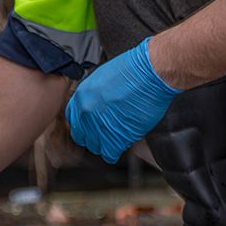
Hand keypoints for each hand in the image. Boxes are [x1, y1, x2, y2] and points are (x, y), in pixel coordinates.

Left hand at [66, 37, 181, 162]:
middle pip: (83, 136)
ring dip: (105, 144)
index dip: (84, 125)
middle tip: (107, 132)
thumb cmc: (133, 70)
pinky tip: (123, 143)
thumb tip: (97, 106)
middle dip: (94, 136)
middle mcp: (86, 114)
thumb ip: (94, 96)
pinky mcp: (116, 138)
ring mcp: (99, 127)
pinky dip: (116, 152)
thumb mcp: (102, 77)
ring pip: (96, 147)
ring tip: (117, 136)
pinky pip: (110, 154)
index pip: (74, 120)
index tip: (92, 126)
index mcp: (81, 98)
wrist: (150, 75)